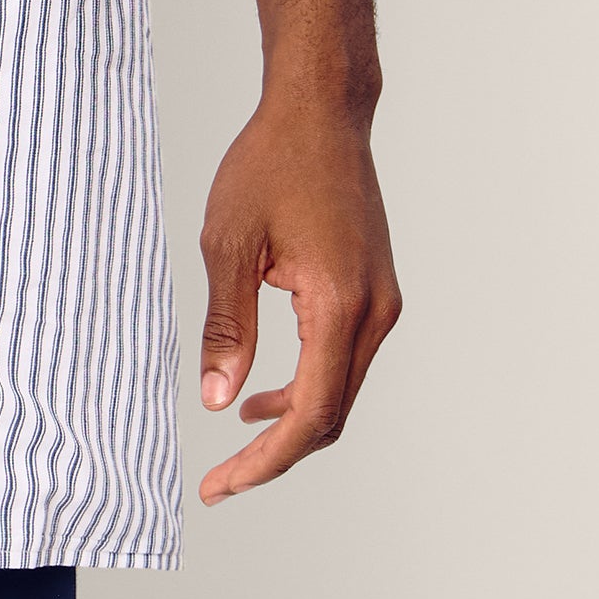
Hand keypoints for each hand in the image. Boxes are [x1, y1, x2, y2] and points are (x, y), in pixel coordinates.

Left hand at [194, 92, 399, 505]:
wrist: (320, 111)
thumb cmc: (271, 163)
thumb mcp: (229, 241)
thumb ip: (226, 325)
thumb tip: (216, 400)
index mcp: (340, 305)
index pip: (310, 414)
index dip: (266, 461)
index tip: (220, 486)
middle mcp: (375, 313)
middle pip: (331, 416)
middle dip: (276, 455)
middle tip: (221, 480)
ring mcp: (382, 303)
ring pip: (340, 392)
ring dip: (292, 422)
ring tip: (236, 436)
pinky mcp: (375, 292)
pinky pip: (344, 361)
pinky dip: (307, 385)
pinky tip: (264, 390)